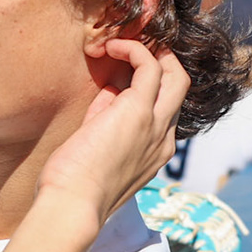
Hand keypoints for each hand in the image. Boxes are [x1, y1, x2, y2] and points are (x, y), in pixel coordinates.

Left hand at [37, 39, 190, 221]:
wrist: (72, 206)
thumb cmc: (74, 186)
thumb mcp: (97, 149)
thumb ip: (107, 120)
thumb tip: (109, 92)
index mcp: (154, 151)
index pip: (163, 110)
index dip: (145, 88)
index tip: (119, 76)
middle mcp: (163, 138)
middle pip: (180, 88)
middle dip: (163, 63)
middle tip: (134, 50)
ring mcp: (154, 124)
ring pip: (175, 75)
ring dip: (151, 52)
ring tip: (119, 44)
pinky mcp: (137, 111)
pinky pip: (148, 66)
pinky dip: (133, 50)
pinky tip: (110, 47)